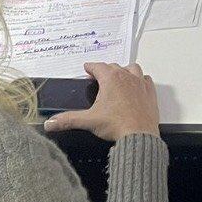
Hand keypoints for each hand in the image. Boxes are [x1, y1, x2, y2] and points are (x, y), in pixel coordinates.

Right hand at [43, 62, 160, 141]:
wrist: (139, 134)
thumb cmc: (117, 125)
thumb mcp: (88, 121)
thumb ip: (68, 120)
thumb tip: (51, 122)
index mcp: (111, 79)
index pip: (98, 67)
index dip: (91, 67)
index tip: (87, 67)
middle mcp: (126, 77)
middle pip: (114, 67)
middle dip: (105, 70)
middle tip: (99, 76)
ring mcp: (140, 83)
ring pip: (132, 69)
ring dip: (124, 71)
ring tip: (118, 77)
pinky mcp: (150, 92)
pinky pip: (145, 79)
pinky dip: (140, 80)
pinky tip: (137, 85)